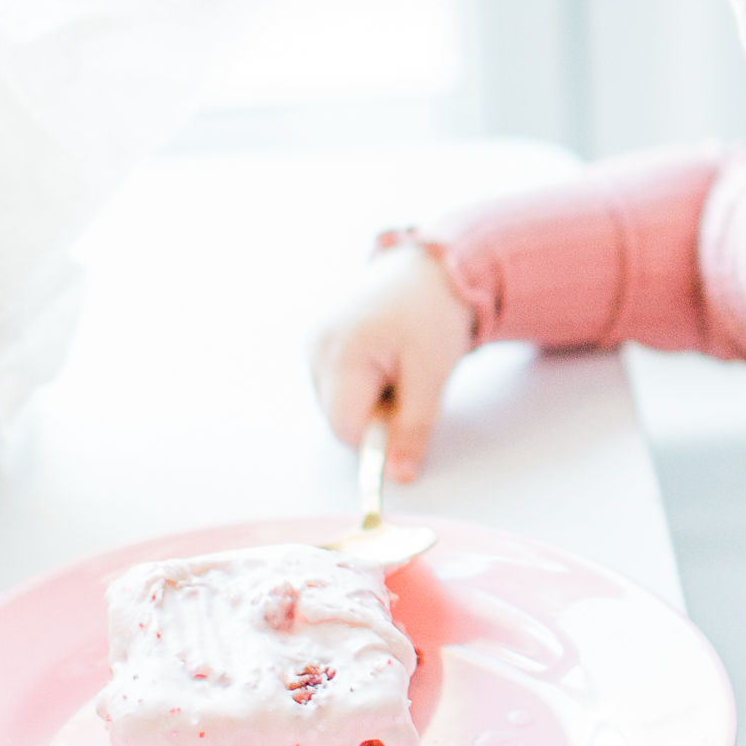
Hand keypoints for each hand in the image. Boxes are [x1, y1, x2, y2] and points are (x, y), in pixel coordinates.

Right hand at [307, 245, 475, 481]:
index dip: (378, 434)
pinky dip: (360, 382)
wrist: (431, 268)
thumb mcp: (432, 375)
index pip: (344, 427)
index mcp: (340, 353)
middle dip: (374, 414)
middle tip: (408, 382)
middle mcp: (316, 346)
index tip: (409, 414)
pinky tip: (381, 357)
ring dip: (368, 399)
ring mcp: (312, 341)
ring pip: (336, 402)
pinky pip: (334, 383)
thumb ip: (414, 428)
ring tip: (397, 365)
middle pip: (337, 417)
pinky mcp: (316, 339)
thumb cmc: (434, 314)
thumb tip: (399, 477)